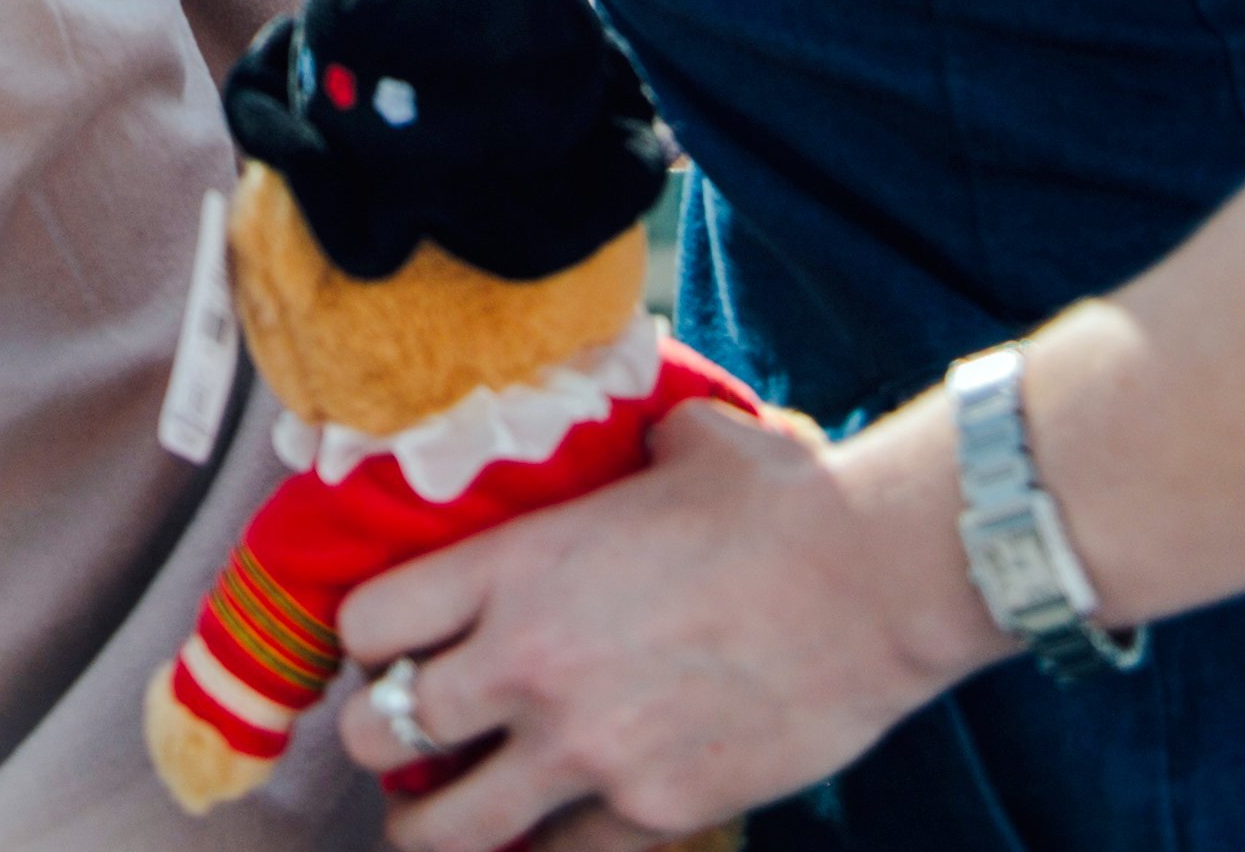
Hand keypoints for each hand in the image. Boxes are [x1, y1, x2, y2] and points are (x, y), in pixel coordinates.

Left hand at [336, 402, 976, 851]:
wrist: (878, 580)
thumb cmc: (782, 501)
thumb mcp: (679, 443)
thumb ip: (626, 449)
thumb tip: (640, 433)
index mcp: (516, 568)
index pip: (366, 624)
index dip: (368, 642)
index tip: (391, 648)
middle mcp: (528, 664)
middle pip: (378, 732)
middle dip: (379, 738)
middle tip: (404, 736)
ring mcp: (586, 749)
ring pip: (444, 829)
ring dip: (428, 825)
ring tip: (434, 819)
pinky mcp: (651, 811)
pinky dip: (545, 850)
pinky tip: (546, 834)